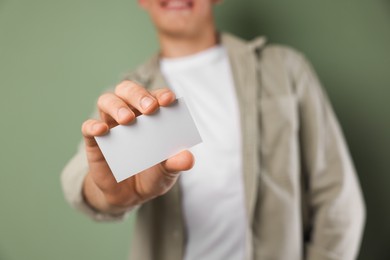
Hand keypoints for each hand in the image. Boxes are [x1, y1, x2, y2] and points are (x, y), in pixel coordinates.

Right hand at [81, 80, 193, 212]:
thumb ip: (176, 163)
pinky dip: (93, 126)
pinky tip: (102, 131)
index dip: (161, 94)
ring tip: (127, 120)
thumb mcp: (167, 171)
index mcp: (152, 116)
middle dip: (139, 95)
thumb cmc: (152, 174)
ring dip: (117, 106)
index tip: (168, 100)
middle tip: (150, 108)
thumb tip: (188, 159)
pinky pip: (88, 128)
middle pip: (128, 91)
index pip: (155, 96)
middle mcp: (131, 114)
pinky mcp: (95, 141)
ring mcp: (111, 126)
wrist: (130, 196)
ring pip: (107, 101)